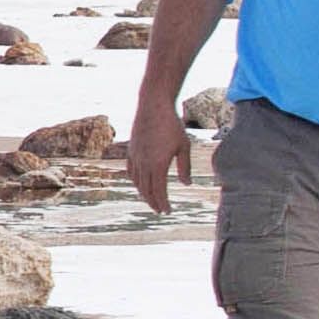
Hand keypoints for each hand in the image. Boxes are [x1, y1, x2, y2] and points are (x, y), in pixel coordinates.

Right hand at [125, 96, 194, 214]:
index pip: (159, 191)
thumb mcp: (184, 146)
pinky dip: (135, 181)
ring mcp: (136, 157)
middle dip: (153, 202)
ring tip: (151, 200)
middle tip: (160, 211)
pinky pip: (131, 171)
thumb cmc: (172, 125)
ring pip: (138, 182)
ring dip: (144, 193)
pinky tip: (139, 183)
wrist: (153, 106)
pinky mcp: (131, 150)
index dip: (163, 203)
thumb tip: (187, 184)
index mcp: (158, 164)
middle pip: (146, 190)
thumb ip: (185, 167)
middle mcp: (144, 163)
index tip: (168, 211)